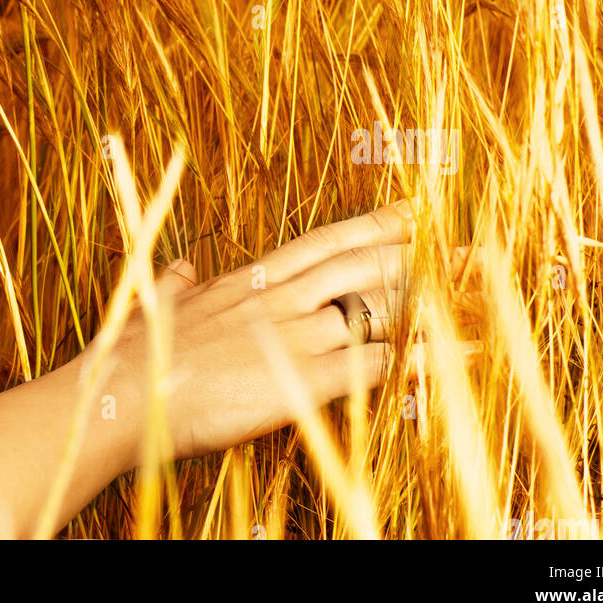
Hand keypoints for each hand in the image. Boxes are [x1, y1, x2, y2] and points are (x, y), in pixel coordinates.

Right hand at [99, 200, 451, 463]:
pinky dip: (411, 361)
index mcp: (251, 280)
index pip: (326, 242)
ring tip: (476, 300)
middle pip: (365, 266)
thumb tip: (183, 269)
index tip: (413, 211)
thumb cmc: (137, 351)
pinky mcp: (302, 380)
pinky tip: (443, 360)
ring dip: (431, 305)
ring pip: (378, 309)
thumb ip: (181, 285)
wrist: (126, 391)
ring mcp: (295, 336)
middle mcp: (281, 298)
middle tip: (469, 251)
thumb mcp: (161, 305)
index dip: (374, 225)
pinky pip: (372, 366)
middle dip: (422, 258)